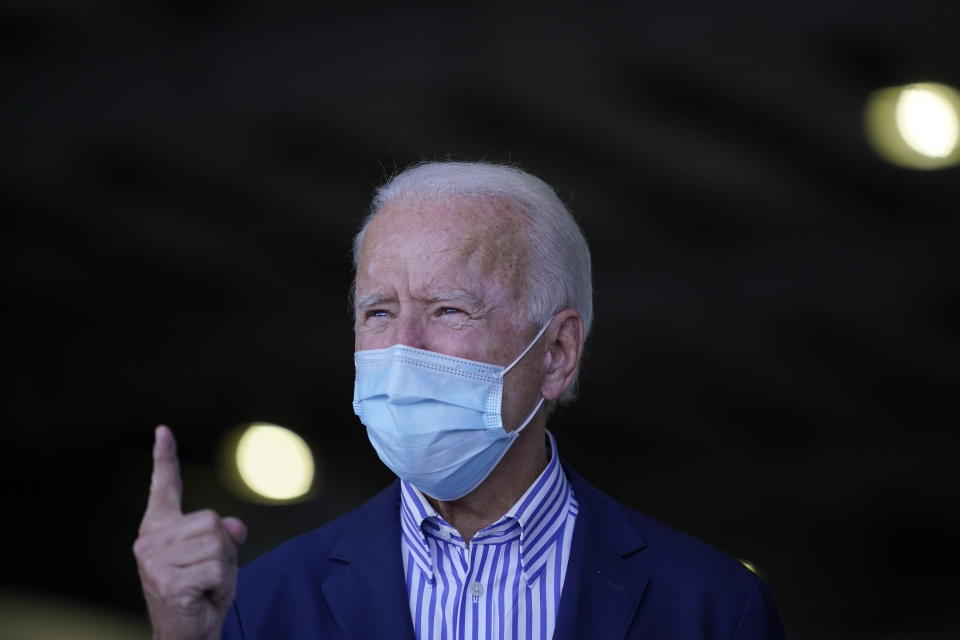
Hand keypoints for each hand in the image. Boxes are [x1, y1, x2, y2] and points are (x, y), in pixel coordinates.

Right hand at [133, 426, 246, 639]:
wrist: (187, 634)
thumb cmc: (200, 594)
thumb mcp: (219, 557)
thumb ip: (223, 534)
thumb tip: (233, 526)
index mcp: (159, 529)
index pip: (164, 487)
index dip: (164, 457)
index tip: (163, 430)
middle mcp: (150, 541)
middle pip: (211, 520)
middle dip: (223, 548)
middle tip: (207, 574)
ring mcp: (155, 561)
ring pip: (217, 544)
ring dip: (224, 568)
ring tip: (205, 586)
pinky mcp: (167, 581)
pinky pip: (217, 568)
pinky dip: (222, 584)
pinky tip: (202, 596)